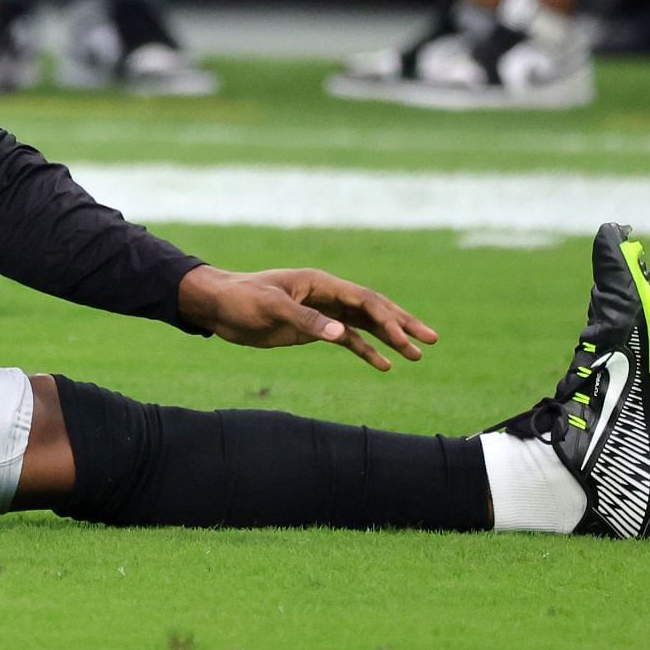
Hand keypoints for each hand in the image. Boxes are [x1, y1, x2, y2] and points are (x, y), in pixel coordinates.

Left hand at [176, 264, 437, 371]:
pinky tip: (385, 366)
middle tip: (432, 340)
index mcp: (320, 283)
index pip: (364, 300)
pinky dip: (366, 351)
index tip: (406, 339)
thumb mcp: (271, 308)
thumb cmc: (240, 299)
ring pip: (365, 325)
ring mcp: (321, 312)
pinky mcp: (312, 328)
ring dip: (390, 339)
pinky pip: (347, 339)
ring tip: (417, 356)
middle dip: (403, 324)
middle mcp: (326, 295)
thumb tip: (340, 333)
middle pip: (373, 309)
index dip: (388, 318)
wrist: (217, 306)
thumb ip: (306, 320)